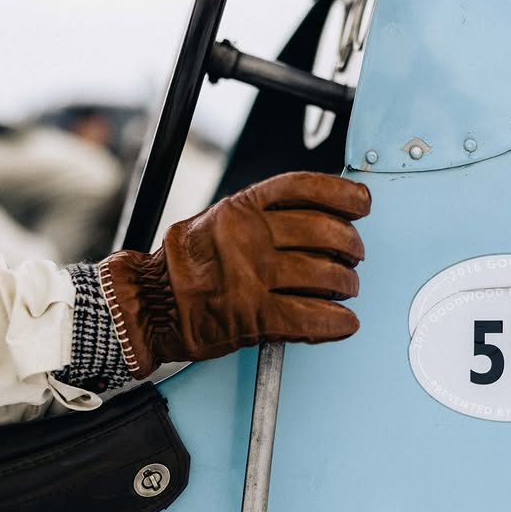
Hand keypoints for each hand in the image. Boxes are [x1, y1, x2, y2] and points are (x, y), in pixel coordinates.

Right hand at [99, 171, 370, 378]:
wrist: (148, 305)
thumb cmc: (181, 268)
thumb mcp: (215, 222)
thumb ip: (257, 217)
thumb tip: (311, 218)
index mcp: (240, 208)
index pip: (303, 188)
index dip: (342, 194)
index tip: (362, 203)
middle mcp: (248, 237)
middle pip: (324, 232)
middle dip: (350, 246)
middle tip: (354, 257)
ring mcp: (252, 276)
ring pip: (324, 275)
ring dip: (346, 285)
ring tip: (346, 290)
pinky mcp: (253, 315)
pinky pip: (310, 317)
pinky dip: (335, 323)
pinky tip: (343, 323)